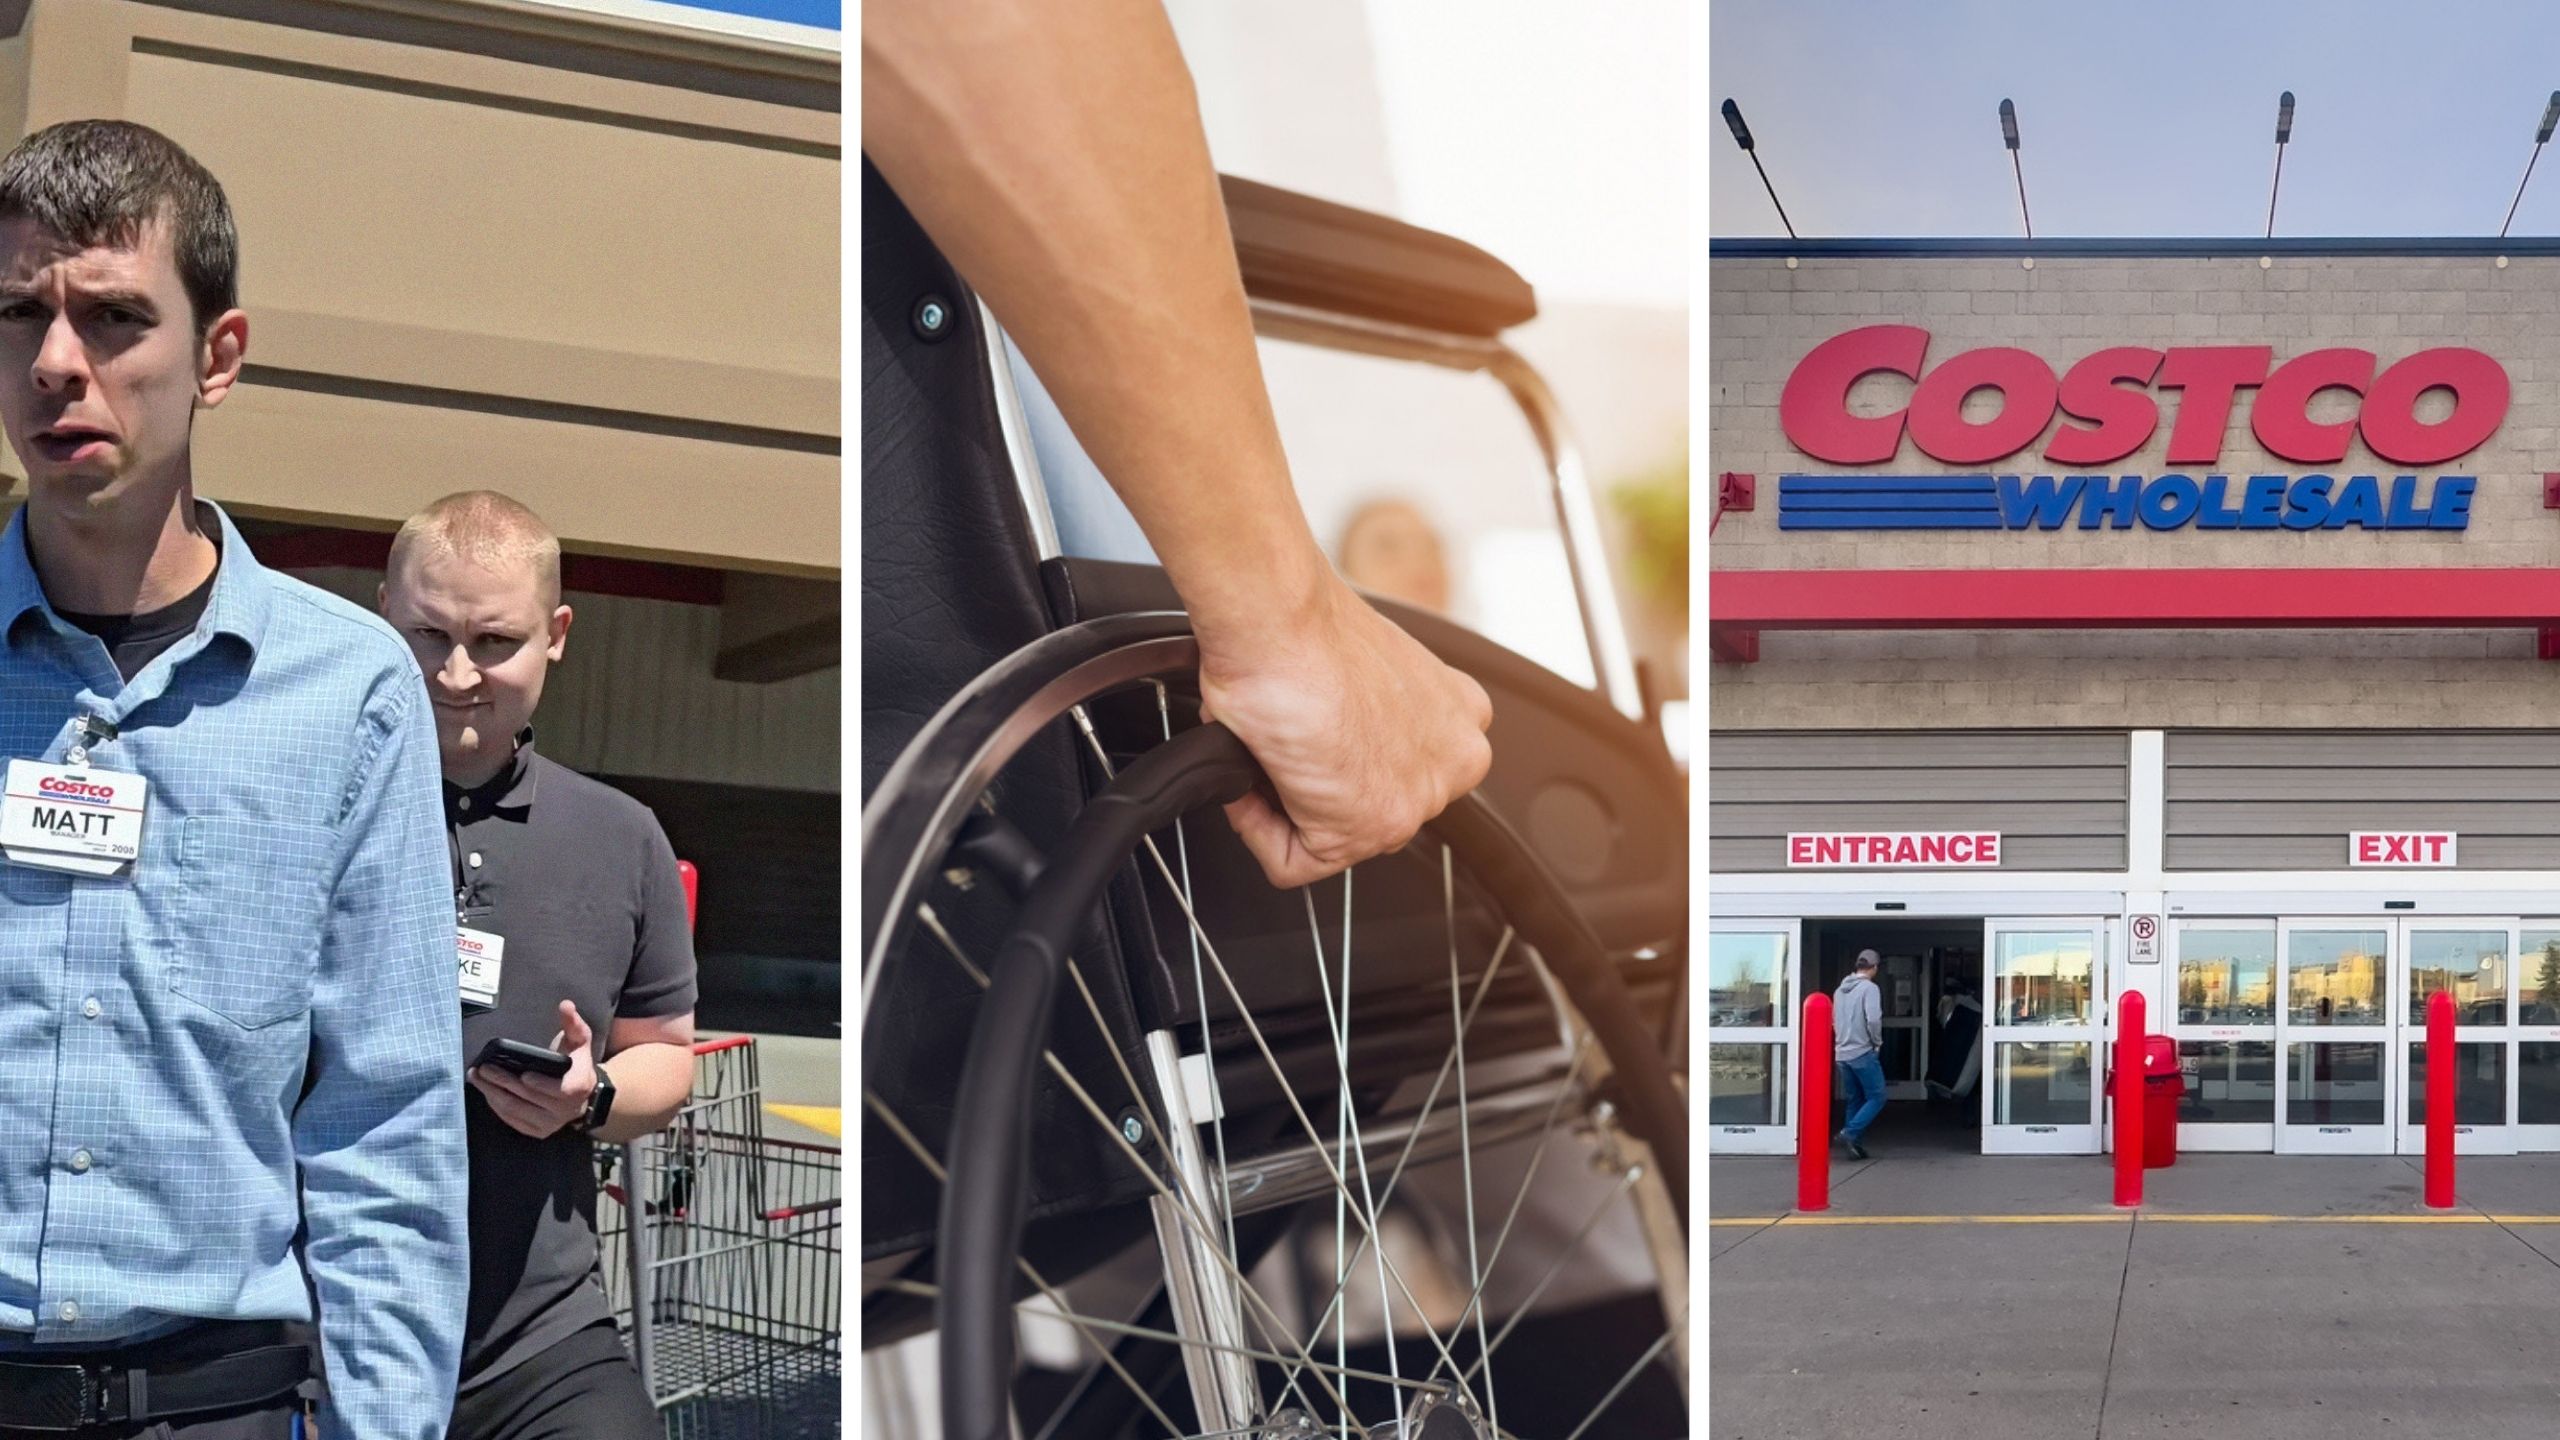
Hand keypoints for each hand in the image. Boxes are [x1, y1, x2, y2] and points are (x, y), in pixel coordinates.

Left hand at [468, 1001, 597, 1140]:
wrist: (584, 1096)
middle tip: (483, 1068)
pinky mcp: (536, 1131)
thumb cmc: (577, 1063)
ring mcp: (550, 1124)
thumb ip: (573, 1023)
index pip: (558, 1089)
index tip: (522, 1074)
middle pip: (528, 1098)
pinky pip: (512, 1120)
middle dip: (503, 1082)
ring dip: (492, 1094)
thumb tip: (565, 1005)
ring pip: (515, 1110)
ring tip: (476, 1078)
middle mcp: (565, 1110)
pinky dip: (496, 1106)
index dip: (539, 1084)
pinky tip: (486, 1092)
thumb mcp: (579, 1041)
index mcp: (578, 1087)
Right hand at [1197, 577, 1491, 887]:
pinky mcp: (1365, 828)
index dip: (1337, 760)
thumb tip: (1323, 742)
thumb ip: (1365, 716)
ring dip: (1282, 806)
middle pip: (1368, 806)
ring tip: (1264, 756)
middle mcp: (1454, 761)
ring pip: (1331, 837)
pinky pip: (1292, 862)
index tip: (1308, 740)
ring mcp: (1415, 800)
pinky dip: (1256, 829)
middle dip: (1314, 788)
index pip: (1398, 770)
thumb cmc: (1303, 628)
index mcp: (1458, 717)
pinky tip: (1250, 784)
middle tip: (1280, 748)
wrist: (1280, 620)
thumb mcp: (1362, 672)